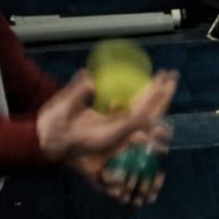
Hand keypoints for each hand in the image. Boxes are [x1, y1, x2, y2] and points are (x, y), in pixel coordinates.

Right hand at [36, 69, 178, 203]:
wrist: (47, 143)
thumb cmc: (52, 130)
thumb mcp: (61, 112)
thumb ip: (76, 95)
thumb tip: (89, 78)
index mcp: (111, 135)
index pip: (137, 118)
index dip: (150, 102)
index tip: (160, 86)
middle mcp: (120, 133)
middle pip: (149, 115)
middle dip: (162, 95)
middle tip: (172, 74)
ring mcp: (118, 128)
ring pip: (145, 112)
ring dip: (156, 95)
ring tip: (167, 77)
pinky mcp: (114, 123)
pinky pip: (134, 109)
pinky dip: (144, 97)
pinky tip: (151, 84)